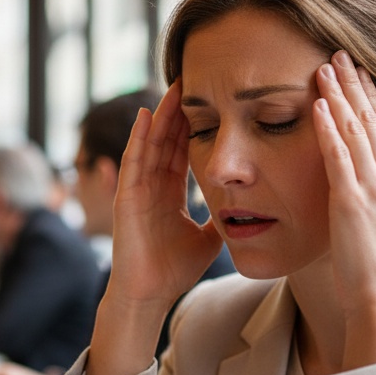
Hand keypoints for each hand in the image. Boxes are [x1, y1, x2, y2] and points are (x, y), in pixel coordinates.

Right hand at [106, 80, 223, 309]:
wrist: (150, 295)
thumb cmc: (173, 271)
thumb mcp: (208, 238)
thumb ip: (221, 219)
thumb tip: (248, 206)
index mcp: (169, 193)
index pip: (182, 150)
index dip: (194, 126)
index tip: (209, 100)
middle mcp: (152, 186)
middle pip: (167, 140)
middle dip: (179, 111)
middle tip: (194, 79)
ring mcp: (137, 189)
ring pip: (151, 143)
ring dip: (161, 115)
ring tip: (174, 87)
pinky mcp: (127, 198)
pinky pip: (133, 161)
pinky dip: (137, 138)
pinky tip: (144, 115)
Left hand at [313, 50, 375, 366]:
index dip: (372, 100)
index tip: (360, 75)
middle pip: (372, 120)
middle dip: (356, 85)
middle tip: (341, 54)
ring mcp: (373, 188)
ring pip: (355, 130)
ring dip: (340, 95)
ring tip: (325, 67)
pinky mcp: (352, 200)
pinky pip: (338, 155)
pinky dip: (329, 127)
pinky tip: (320, 105)